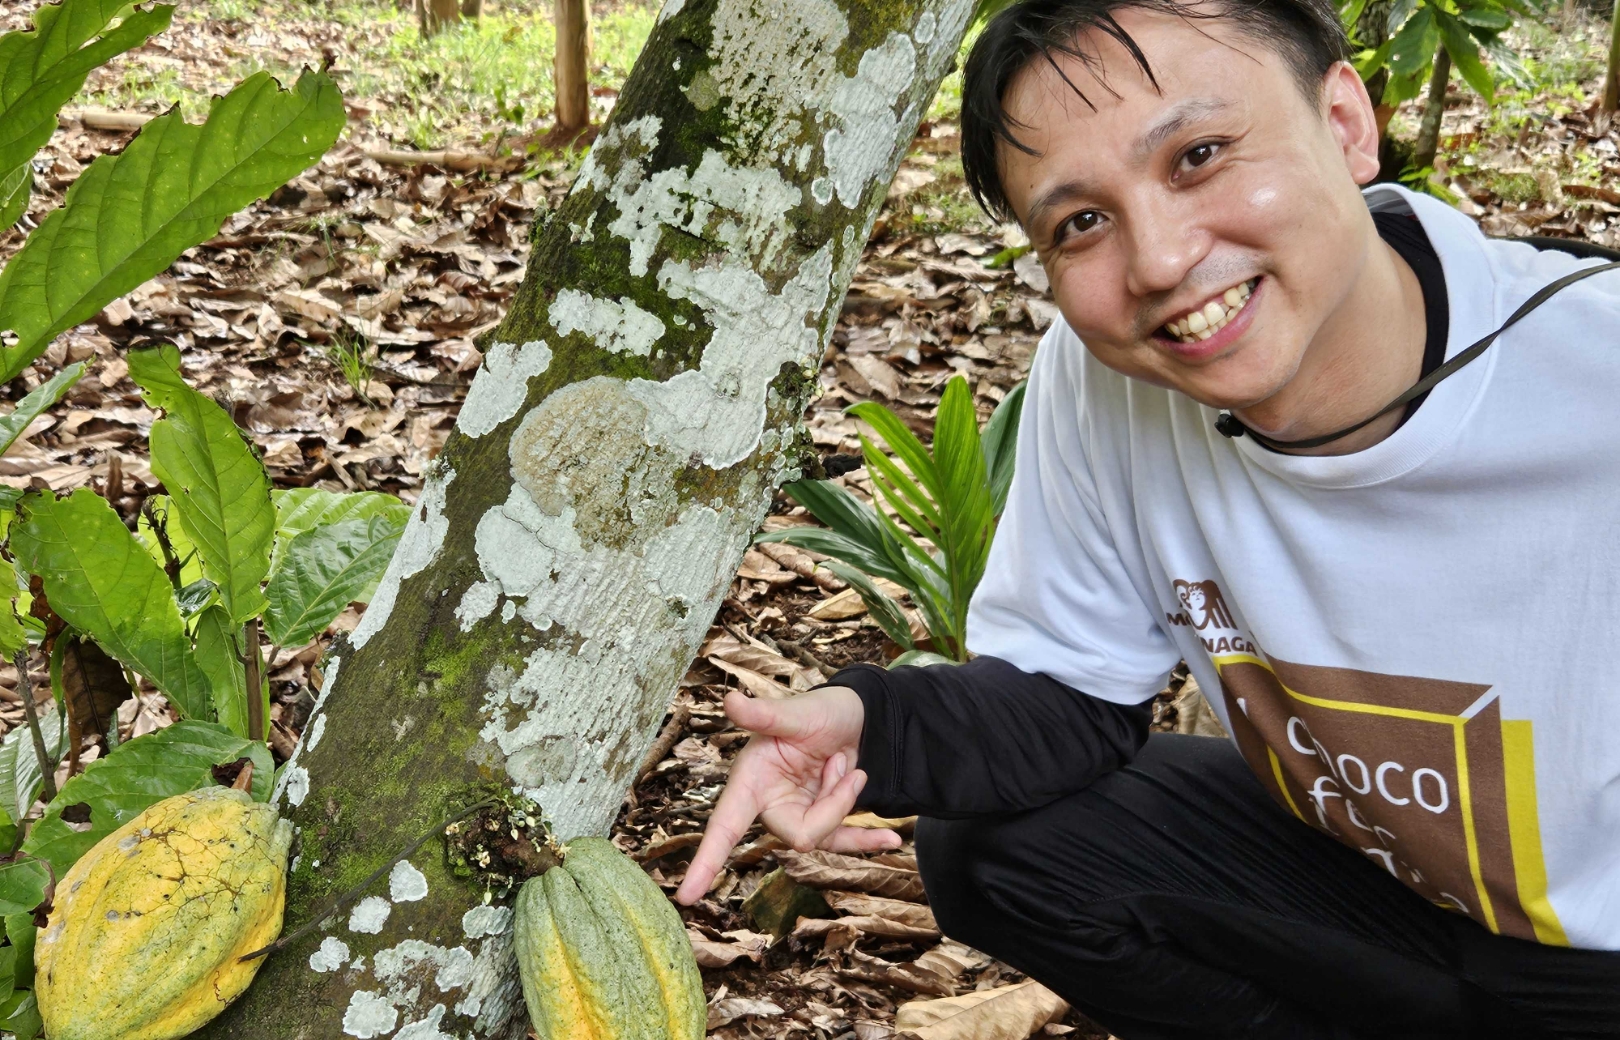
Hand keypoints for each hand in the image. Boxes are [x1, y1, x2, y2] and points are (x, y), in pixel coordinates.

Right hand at [674, 685, 902, 904]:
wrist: (858, 716)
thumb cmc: (819, 711)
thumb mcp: (795, 712)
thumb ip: (764, 715)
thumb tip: (730, 701)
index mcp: (751, 781)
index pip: (723, 827)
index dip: (706, 861)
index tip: (686, 896)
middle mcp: (770, 803)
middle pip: (799, 835)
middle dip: (832, 805)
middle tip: (845, 764)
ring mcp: (798, 814)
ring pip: (825, 837)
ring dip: (847, 802)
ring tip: (853, 764)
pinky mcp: (825, 820)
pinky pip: (844, 842)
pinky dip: (869, 838)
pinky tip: (893, 840)